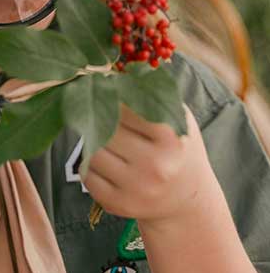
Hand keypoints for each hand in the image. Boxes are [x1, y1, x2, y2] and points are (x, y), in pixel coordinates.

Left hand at [82, 103, 218, 224]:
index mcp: (171, 136)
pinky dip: (90, 166)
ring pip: (92, 150)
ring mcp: (137, 188)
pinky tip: (107, 164)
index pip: (124, 104)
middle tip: (105, 116)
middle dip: (101, 118)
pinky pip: (86, 175)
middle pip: (105, 127)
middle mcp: (156, 165)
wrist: (185, 199)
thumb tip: (113, 68)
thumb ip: (151, 91)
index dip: (114, 97)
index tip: (110, 93)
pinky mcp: (118, 205)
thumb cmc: (176, 147)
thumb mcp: (176, 116)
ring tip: (109, 141)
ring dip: (94, 142)